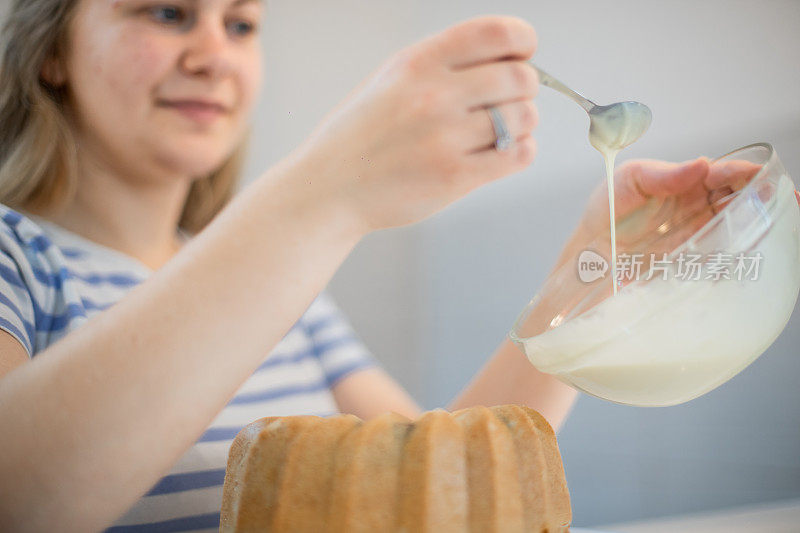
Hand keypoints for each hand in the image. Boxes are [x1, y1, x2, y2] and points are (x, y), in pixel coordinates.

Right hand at [292, 16, 539, 232]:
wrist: (328, 189)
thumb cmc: (362, 135)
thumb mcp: (390, 80)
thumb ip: (443, 64)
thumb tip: (510, 60)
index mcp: (417, 62)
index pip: (497, 33)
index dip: (523, 42)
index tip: (522, 55)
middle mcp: (432, 95)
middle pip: (521, 78)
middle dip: (524, 89)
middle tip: (507, 103)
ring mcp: (444, 137)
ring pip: (524, 118)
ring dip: (521, 124)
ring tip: (498, 133)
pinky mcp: (454, 176)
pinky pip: (519, 155)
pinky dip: (519, 152)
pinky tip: (500, 154)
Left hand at [553, 156, 773, 273]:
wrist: (586, 252)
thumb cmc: (605, 209)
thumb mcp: (630, 182)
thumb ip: (665, 175)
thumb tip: (703, 164)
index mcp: (686, 182)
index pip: (726, 174)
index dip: (749, 174)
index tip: (767, 178)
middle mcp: (697, 208)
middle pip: (740, 200)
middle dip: (762, 200)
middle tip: (777, 205)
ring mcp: (695, 235)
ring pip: (736, 229)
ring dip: (754, 229)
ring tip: (767, 230)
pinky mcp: (689, 262)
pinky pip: (719, 259)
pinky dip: (734, 259)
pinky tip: (742, 259)